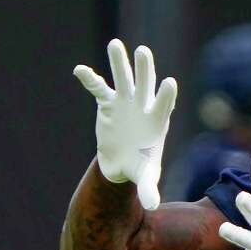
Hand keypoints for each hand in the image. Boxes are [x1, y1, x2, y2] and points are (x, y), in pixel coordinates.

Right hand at [73, 39, 177, 210]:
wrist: (123, 162)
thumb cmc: (140, 166)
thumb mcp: (145, 177)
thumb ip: (149, 188)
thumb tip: (152, 205)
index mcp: (157, 122)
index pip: (164, 105)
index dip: (166, 95)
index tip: (170, 83)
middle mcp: (143, 106)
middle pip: (145, 84)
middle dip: (144, 69)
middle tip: (143, 52)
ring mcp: (126, 102)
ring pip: (124, 79)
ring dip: (119, 63)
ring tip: (115, 45)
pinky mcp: (109, 103)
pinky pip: (99, 89)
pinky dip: (90, 79)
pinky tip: (80, 70)